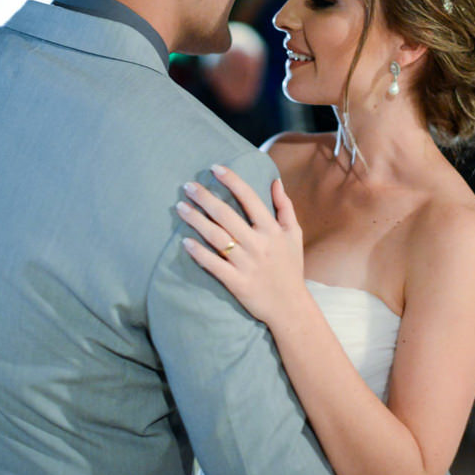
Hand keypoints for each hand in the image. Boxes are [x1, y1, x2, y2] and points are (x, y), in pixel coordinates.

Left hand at [177, 166, 307, 328]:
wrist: (290, 307)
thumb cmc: (291, 267)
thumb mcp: (294, 234)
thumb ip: (285, 207)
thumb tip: (275, 181)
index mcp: (272, 230)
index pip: (250, 198)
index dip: (232, 181)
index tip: (215, 168)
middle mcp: (258, 244)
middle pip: (226, 215)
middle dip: (205, 198)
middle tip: (188, 185)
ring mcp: (246, 264)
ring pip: (216, 237)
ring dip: (196, 220)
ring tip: (181, 207)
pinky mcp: (236, 282)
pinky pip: (214, 265)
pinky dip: (198, 253)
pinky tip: (185, 241)